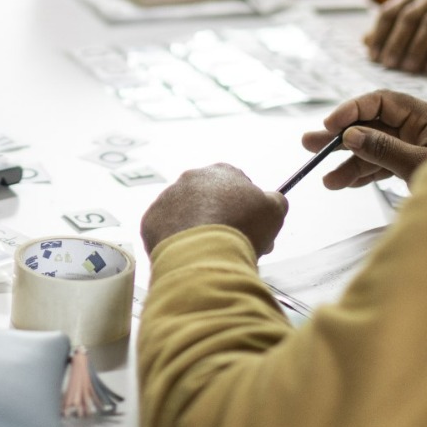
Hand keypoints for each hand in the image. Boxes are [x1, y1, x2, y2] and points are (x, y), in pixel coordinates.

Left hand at [140, 163, 287, 255]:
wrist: (205, 252)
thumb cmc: (241, 228)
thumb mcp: (274, 211)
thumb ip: (275, 201)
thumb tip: (273, 200)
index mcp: (222, 171)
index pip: (237, 185)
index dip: (246, 208)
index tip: (251, 226)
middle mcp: (192, 178)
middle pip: (209, 199)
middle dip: (221, 218)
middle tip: (232, 242)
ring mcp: (168, 197)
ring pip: (186, 214)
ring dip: (196, 229)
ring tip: (210, 253)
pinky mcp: (151, 218)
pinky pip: (166, 229)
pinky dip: (176, 241)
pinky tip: (190, 255)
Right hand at [301, 90, 426, 187]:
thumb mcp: (420, 164)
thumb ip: (384, 149)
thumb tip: (350, 135)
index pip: (382, 102)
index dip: (353, 110)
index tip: (330, 125)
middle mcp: (419, 128)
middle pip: (372, 125)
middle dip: (342, 136)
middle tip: (311, 144)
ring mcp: (415, 148)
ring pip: (374, 149)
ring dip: (349, 163)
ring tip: (326, 180)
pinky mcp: (413, 167)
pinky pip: (382, 165)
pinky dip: (364, 174)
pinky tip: (346, 183)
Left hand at [364, 0, 426, 72]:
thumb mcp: (409, 27)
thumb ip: (387, 31)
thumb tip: (365, 41)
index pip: (389, 12)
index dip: (379, 35)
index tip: (374, 57)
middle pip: (408, 18)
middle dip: (396, 43)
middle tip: (390, 64)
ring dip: (416, 49)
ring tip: (408, 69)